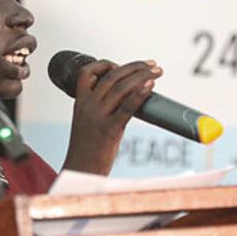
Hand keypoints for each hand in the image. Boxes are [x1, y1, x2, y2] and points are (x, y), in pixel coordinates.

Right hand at [62, 59, 162, 174]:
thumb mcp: (86, 122)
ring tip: (157, 72)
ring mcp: (97, 117)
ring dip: (142, 75)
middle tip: (152, 65)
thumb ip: (100, 108)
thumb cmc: (86, 149)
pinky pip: (127, 107)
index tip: (120, 65)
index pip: (86, 72)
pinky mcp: (109, 130)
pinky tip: (150, 86)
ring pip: (121, 87)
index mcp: (80, 103)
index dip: (104, 64)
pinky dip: (140, 93)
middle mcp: (87, 106)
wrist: (80, 171)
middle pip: (111, 76)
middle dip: (134, 66)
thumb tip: (125, 96)